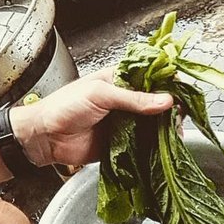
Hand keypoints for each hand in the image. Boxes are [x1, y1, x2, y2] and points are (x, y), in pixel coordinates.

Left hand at [9, 68, 173, 166]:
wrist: (42, 137)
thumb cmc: (62, 108)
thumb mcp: (99, 95)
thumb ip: (133, 98)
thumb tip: (165, 100)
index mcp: (118, 80)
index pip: (151, 76)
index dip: (168, 82)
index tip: (180, 91)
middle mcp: (123, 100)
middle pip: (156, 102)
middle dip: (170, 109)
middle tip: (179, 116)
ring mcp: (123, 123)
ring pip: (153, 125)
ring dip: (165, 129)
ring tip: (174, 132)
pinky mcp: (120, 143)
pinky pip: (143, 145)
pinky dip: (154, 146)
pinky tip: (164, 147)